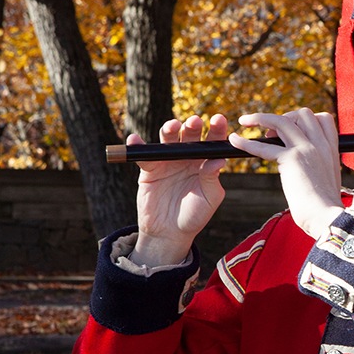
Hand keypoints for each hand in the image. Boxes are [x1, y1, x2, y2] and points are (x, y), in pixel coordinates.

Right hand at [132, 114, 231, 267]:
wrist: (168, 233)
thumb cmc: (193, 216)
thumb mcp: (208, 200)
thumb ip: (212, 179)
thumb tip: (218, 160)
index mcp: (205, 162)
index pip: (212, 142)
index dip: (216, 129)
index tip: (218, 119)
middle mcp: (187, 158)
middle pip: (189, 136)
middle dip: (192, 126)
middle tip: (194, 122)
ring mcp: (168, 161)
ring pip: (168, 140)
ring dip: (169, 129)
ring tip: (172, 126)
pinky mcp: (150, 169)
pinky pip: (143, 155)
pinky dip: (138, 145)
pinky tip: (135, 140)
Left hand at [230, 108, 347, 241]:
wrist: (327, 218)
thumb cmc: (325, 207)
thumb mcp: (327, 180)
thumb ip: (319, 167)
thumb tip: (308, 170)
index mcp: (331, 149)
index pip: (322, 119)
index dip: (303, 120)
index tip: (291, 130)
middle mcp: (320, 144)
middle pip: (302, 114)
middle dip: (283, 116)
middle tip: (269, 132)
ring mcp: (307, 149)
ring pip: (282, 121)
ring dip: (260, 118)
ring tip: (245, 121)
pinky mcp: (292, 159)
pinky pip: (264, 146)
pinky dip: (246, 142)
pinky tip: (234, 141)